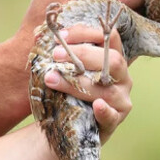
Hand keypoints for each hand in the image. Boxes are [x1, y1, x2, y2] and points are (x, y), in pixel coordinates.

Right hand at [18, 0, 145, 39]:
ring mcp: (112, 26)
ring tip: (120, 0)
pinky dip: (135, 18)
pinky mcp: (118, 44)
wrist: (37, 54)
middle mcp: (102, 5)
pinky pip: (139, 25)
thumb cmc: (43, 13)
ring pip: (141, 5)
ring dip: (136, 0)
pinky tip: (120, 18)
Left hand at [42, 25, 132, 143]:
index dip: (86, 33)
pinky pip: (112, 116)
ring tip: (52, 79)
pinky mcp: (114, 122)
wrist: (65, 127)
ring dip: (77, 83)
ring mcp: (121, 100)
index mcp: (112, 60)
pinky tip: (96, 105)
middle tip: (56, 55)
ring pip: (107, 89)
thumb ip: (61, 55)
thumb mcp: (67, 71)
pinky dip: (104, 110)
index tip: (61, 36)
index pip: (109, 38)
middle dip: (83, 55)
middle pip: (113, 60)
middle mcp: (122, 78)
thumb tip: (38, 36)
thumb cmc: (67, 93)